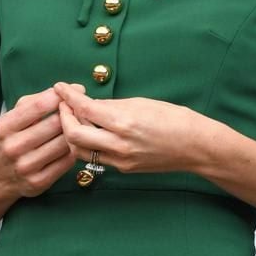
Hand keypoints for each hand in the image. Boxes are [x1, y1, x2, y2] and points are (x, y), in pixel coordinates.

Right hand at [0, 87, 77, 197]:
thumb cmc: (14, 137)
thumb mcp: (16, 116)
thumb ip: (40, 99)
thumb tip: (76, 89)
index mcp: (5, 126)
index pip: (39, 106)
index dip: (62, 96)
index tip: (76, 91)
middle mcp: (13, 147)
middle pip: (56, 124)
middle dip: (73, 114)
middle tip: (83, 110)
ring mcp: (26, 166)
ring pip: (65, 142)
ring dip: (77, 133)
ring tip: (81, 126)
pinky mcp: (39, 182)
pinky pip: (68, 161)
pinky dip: (75, 150)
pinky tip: (74, 145)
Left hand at [53, 83, 212, 174]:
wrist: (196, 146)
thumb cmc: (175, 119)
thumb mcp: (143, 103)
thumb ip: (113, 106)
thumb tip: (90, 105)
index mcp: (125, 122)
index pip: (84, 108)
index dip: (68, 96)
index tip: (59, 87)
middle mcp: (119, 143)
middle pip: (73, 134)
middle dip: (63, 118)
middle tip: (65, 105)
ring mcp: (120, 159)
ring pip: (80, 150)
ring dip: (73, 133)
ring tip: (78, 119)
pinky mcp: (124, 169)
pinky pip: (96, 157)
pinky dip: (89, 144)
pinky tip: (94, 133)